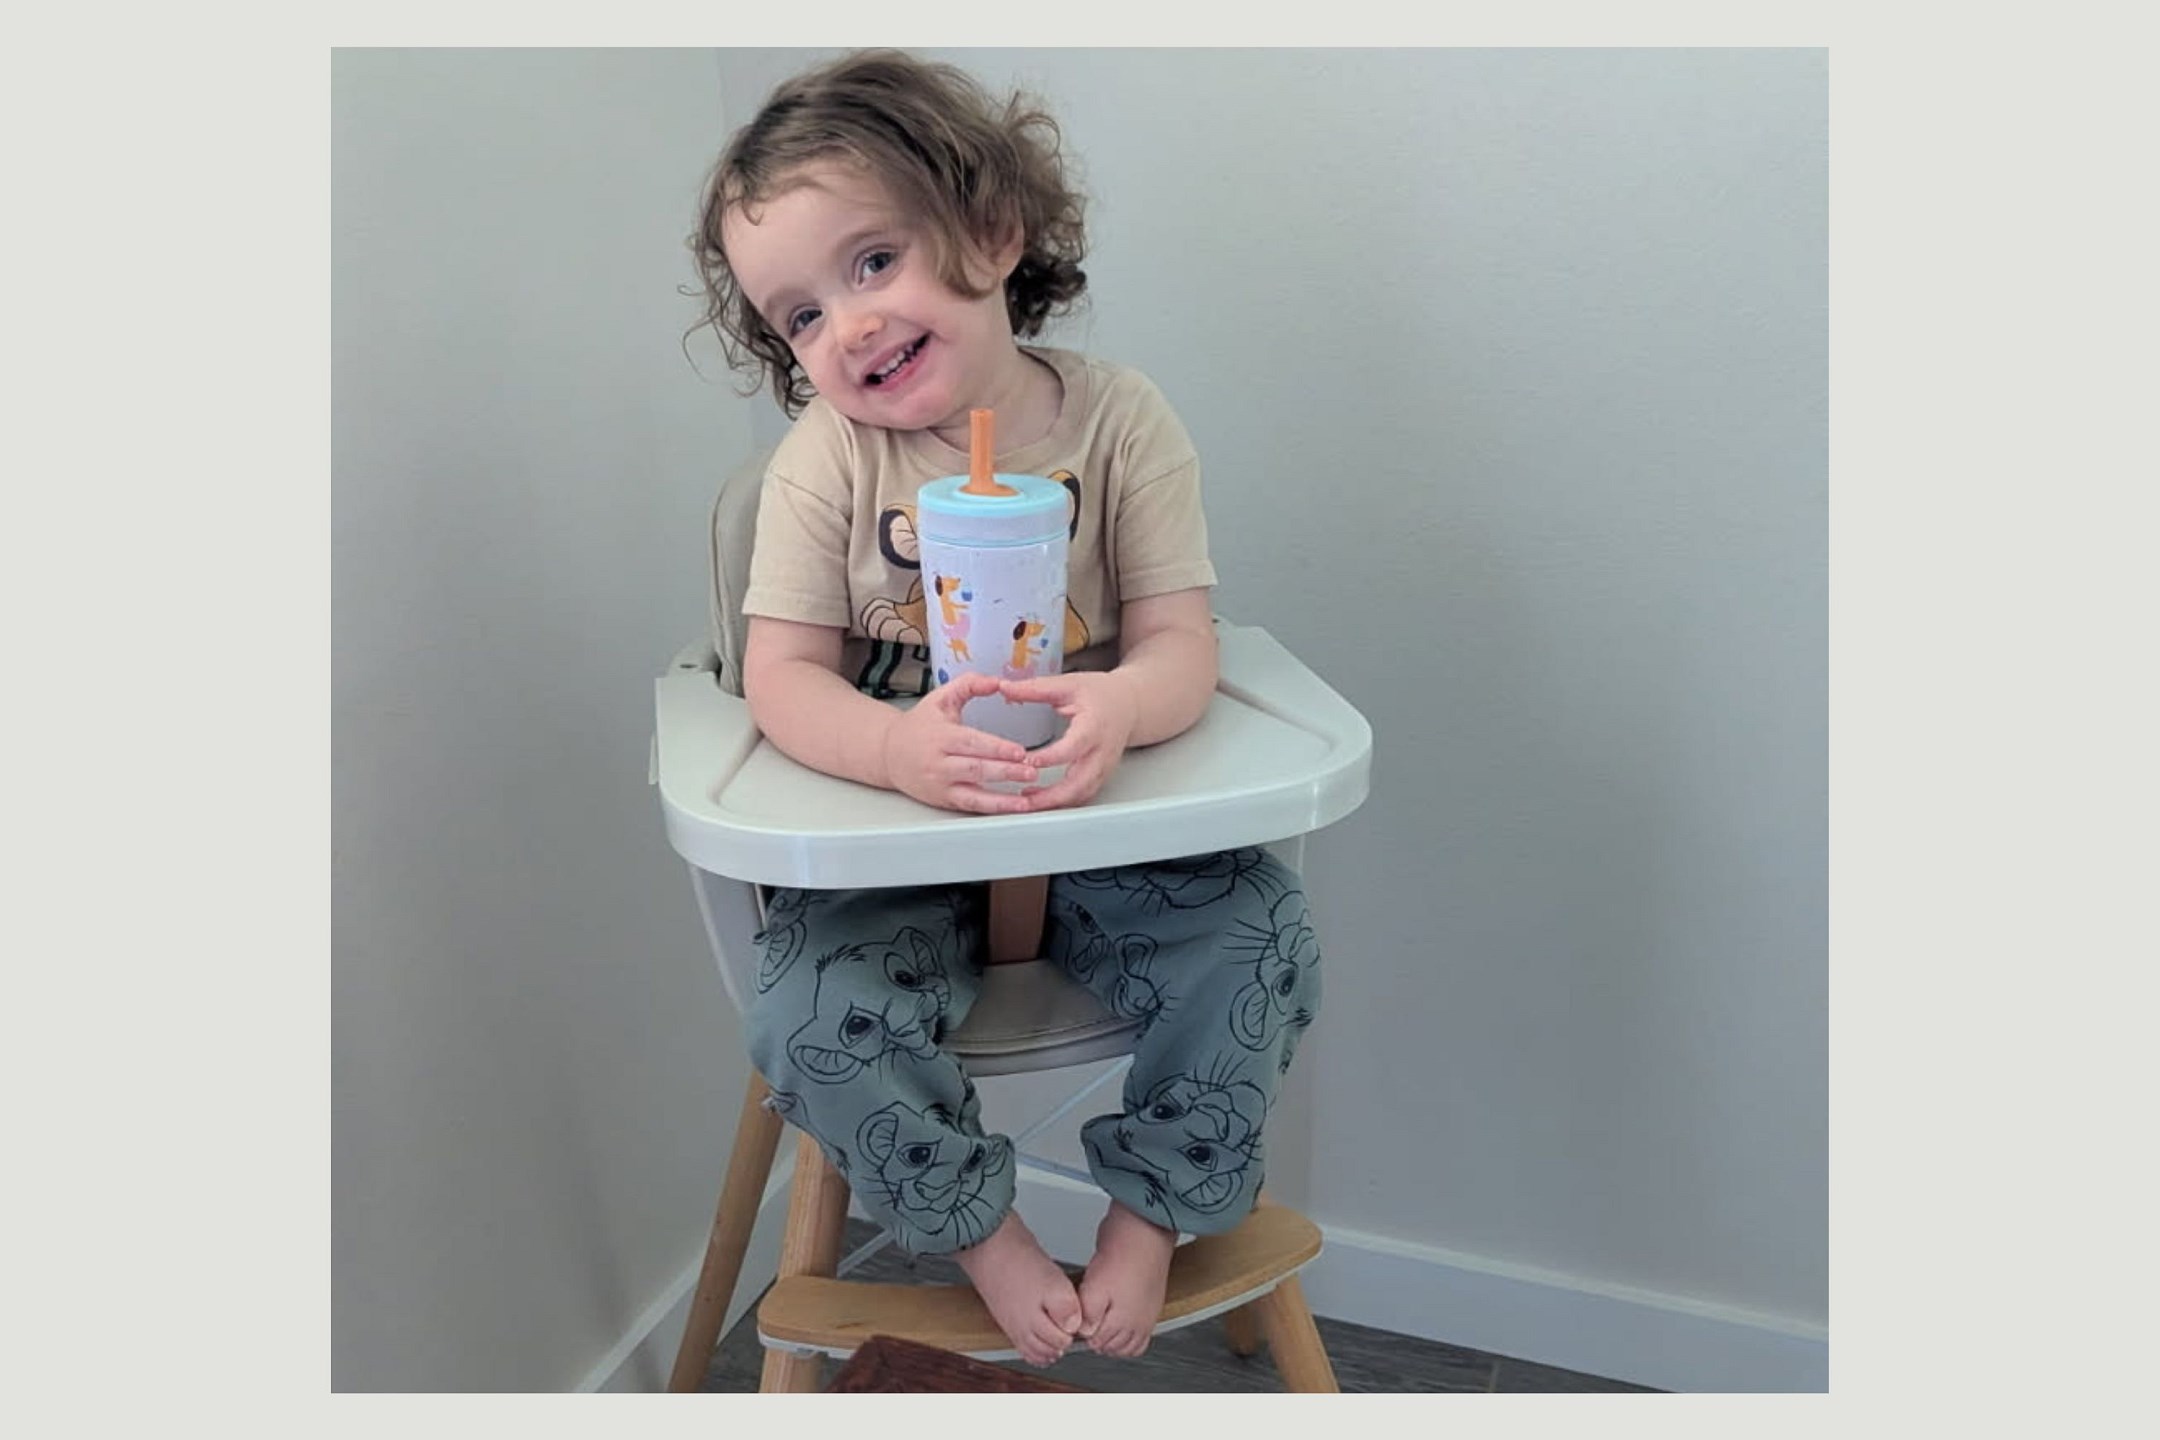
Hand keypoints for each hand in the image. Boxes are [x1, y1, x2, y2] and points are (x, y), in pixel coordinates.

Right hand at [882, 672, 1041, 813]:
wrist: (887, 754)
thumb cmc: (919, 725)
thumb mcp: (941, 698)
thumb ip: (969, 684)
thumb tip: (997, 681)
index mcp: (941, 736)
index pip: (971, 743)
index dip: (996, 748)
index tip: (1019, 751)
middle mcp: (939, 763)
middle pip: (975, 769)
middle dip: (1004, 772)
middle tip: (1031, 771)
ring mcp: (940, 785)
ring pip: (973, 794)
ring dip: (1002, 798)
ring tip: (1026, 800)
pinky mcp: (943, 800)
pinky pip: (970, 807)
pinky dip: (992, 809)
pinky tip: (1012, 808)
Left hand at [999, 671, 1140, 810]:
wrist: (1129, 706)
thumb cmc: (1101, 694)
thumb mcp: (1068, 684)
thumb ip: (1036, 689)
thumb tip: (1005, 687)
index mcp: (1094, 726)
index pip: (1073, 747)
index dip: (1050, 758)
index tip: (1027, 761)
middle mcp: (1101, 751)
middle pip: (1080, 782)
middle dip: (1052, 795)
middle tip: (1024, 797)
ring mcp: (1103, 767)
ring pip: (1082, 794)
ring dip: (1055, 802)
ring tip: (1027, 802)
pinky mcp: (1101, 776)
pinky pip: (1083, 795)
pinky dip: (1063, 802)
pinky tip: (1043, 800)